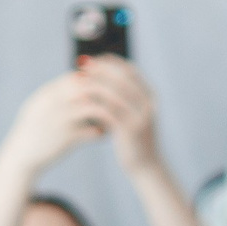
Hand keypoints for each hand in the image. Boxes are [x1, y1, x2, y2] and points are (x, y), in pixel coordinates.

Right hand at [0, 72, 111, 179]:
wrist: (21, 155)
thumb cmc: (34, 130)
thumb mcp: (43, 105)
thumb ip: (60, 92)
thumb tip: (80, 79)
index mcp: (49, 93)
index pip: (77, 77)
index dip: (95, 81)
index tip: (107, 90)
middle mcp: (54, 103)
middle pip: (88, 88)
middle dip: (106, 94)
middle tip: (118, 102)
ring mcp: (60, 120)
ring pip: (93, 108)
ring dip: (106, 113)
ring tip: (113, 119)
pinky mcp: (65, 139)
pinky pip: (90, 132)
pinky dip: (100, 133)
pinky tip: (103, 136)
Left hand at [75, 55, 165, 175]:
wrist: (146, 166)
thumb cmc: (133, 138)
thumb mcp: (131, 113)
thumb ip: (121, 96)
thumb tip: (98, 76)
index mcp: (150, 96)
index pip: (129, 70)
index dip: (110, 62)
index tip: (91, 60)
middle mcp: (148, 104)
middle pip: (121, 77)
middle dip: (99, 69)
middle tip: (80, 65)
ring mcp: (141, 117)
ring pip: (114, 93)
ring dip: (93, 84)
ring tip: (76, 81)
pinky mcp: (130, 130)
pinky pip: (108, 111)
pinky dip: (93, 103)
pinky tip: (80, 101)